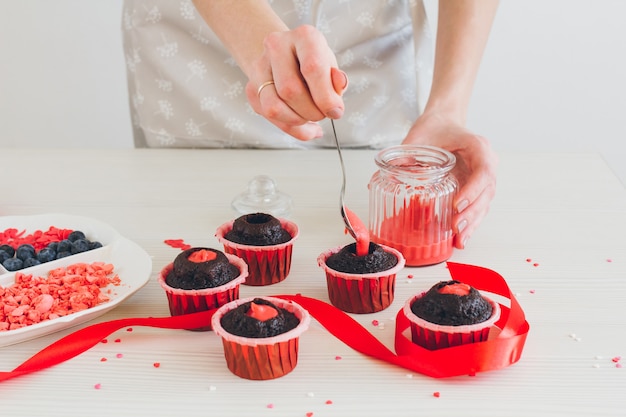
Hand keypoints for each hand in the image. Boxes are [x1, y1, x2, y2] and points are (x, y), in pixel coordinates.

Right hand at [244, 25, 347, 140]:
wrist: (287, 56)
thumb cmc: (313, 61)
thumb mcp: (331, 66)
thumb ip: (337, 81)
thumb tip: (337, 92)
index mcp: (304, 37)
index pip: (312, 68)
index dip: (326, 97)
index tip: (335, 112)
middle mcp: (277, 46)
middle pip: (291, 90)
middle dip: (311, 111)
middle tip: (322, 114)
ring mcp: (260, 67)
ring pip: (274, 107)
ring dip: (297, 121)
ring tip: (310, 117)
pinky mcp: (251, 88)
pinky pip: (268, 116)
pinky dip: (290, 127)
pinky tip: (302, 124)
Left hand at [402, 112, 497, 248]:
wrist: (442, 123)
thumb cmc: (434, 129)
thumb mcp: (417, 138)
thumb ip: (401, 157)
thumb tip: (374, 181)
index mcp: (477, 146)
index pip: (484, 169)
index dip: (473, 189)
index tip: (458, 203)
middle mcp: (484, 162)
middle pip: (487, 191)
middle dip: (472, 213)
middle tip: (455, 227)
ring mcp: (481, 177)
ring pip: (484, 203)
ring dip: (472, 223)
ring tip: (459, 239)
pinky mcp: (474, 189)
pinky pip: (476, 208)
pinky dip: (469, 224)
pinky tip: (459, 239)